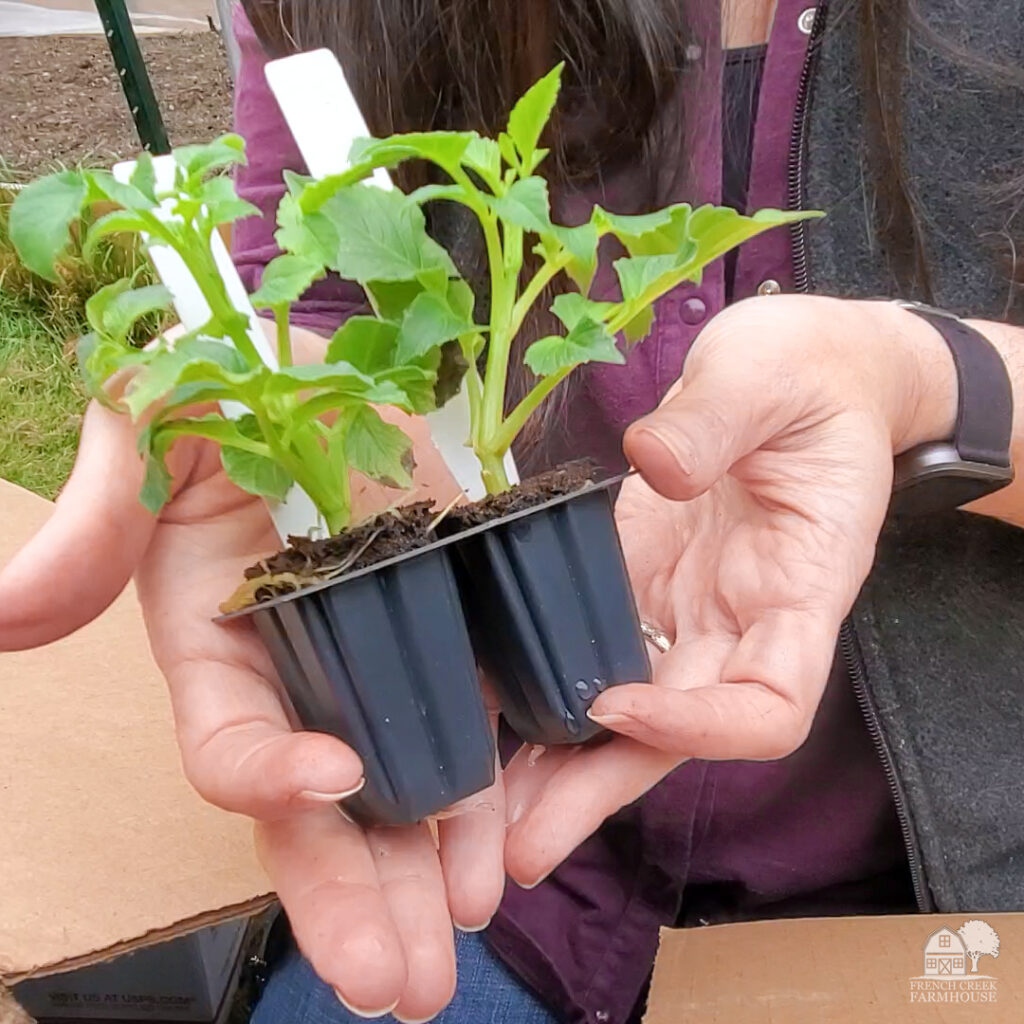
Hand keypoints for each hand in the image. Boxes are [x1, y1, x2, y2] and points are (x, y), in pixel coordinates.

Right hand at [0, 324, 505, 1021]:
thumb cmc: (220, 388)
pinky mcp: (444, 638)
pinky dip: (479, 799)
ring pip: (395, 796)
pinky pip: (464, 731)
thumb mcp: (151, 432)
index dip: (267, 771)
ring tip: (453, 956)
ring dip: (423, 879)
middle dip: (350, 899)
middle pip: (316, 812)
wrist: (313, 368)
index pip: (229, 743)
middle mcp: (294, 678)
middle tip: (395, 990)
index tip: (326, 777)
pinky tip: (499, 860)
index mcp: (213, 645)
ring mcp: (373, 666)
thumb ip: (95, 525)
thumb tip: (5, 615)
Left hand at [503, 294, 956, 885]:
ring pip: (624, 714)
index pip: (767, 704)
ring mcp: (688, 609)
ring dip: (556, 767)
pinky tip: (484, 719)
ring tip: (479, 820)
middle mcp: (742, 622)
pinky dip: (542, 693)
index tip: (614, 706)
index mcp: (800, 590)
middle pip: (675, 736)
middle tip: (517, 852)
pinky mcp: (641, 581)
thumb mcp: (769, 376)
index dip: (696, 727)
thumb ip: (718, 420)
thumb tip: (655, 464)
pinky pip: (591, 652)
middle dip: (597, 792)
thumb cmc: (808, 372)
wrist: (805, 370)